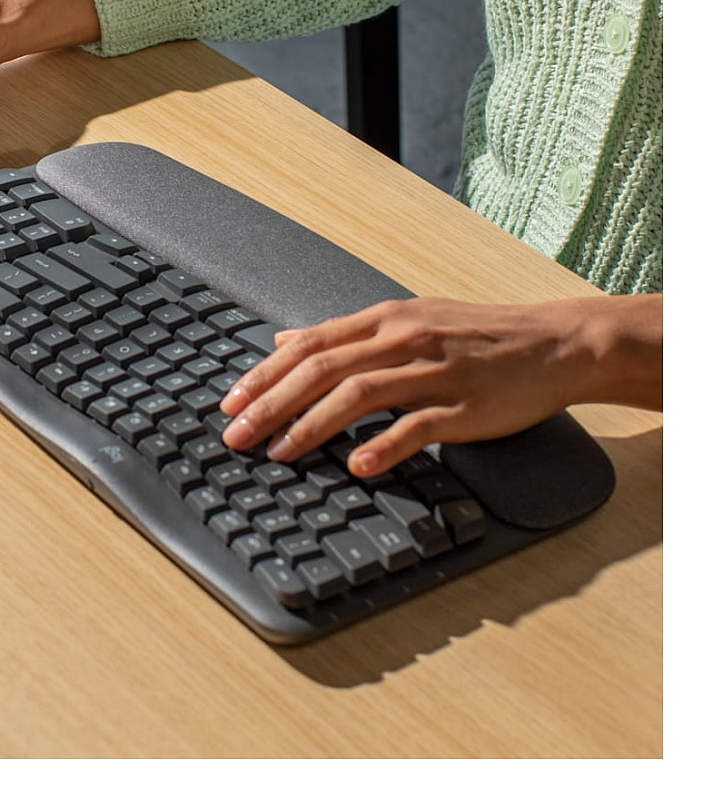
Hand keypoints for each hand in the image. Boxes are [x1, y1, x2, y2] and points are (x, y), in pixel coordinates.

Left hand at [218, 295, 661, 478]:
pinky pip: (419, 425)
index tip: (230, 403)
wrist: (553, 342)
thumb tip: (284, 339)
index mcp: (384, 319)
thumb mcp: (405, 319)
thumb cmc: (474, 336)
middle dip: (271, 403)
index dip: (264, 374)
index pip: (310, 344)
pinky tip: (356, 465)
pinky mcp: (466, 405)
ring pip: (360, 393)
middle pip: (323, 368)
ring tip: (279, 452)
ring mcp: (434, 371)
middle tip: (236, 435)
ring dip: (312, 424)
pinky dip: (384, 444)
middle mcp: (402, 339)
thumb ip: (343, 333)